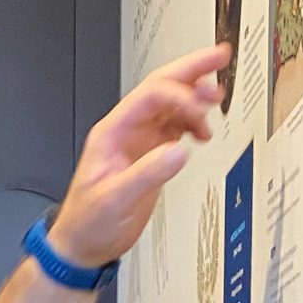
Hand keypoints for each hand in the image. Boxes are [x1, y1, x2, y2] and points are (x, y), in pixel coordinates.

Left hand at [49, 45, 228, 268]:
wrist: (84, 246)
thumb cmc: (88, 222)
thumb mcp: (115, 199)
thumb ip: (148, 174)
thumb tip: (179, 150)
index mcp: (112, 132)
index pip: (149, 96)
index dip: (178, 95)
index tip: (200, 108)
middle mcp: (127, 131)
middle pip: (161, 89)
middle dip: (191, 71)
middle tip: (219, 57)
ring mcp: (140, 142)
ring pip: (172, 107)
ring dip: (196, 99)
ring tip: (218, 98)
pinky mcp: (151, 157)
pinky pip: (175, 129)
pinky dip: (194, 124)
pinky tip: (205, 131)